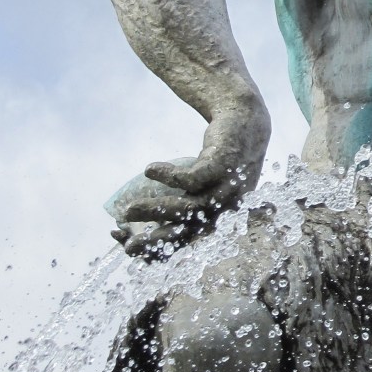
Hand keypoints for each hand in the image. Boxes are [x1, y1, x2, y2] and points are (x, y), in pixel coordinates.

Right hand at [108, 104, 270, 260]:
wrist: (243, 120)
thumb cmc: (216, 160)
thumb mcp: (201, 187)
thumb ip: (179, 203)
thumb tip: (133, 220)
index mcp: (222, 220)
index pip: (190, 244)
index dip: (160, 251)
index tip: (129, 248)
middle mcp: (228, 209)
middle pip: (191, 233)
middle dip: (158, 242)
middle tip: (128, 245)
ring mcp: (228, 187)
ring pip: (191, 208)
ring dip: (157, 210)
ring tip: (128, 210)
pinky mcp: (224, 164)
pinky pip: (194, 177)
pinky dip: (170, 177)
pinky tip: (150, 170)